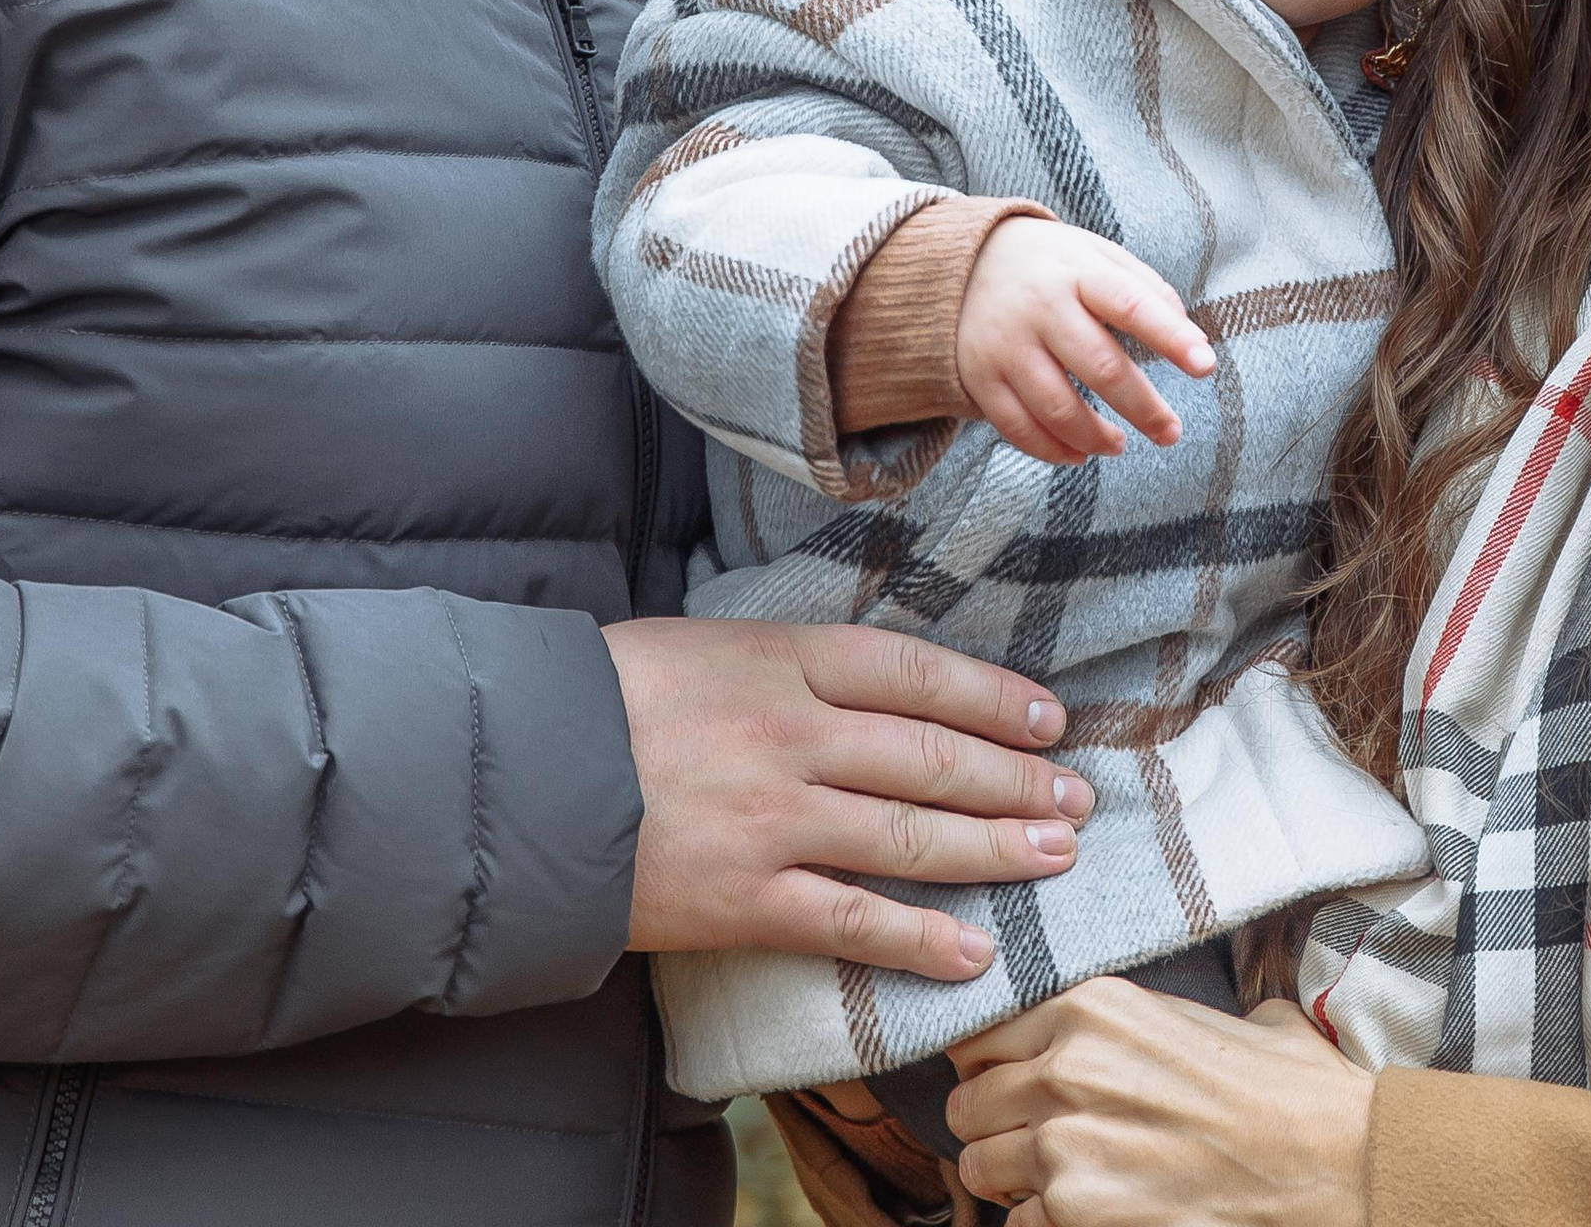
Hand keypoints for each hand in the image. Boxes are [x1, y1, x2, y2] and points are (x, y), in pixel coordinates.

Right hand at [603, 617, 1095, 977]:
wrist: (515, 770)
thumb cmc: (609, 694)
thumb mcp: (711, 643)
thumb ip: (794, 665)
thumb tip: (873, 682)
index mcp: (787, 658)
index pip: (919, 673)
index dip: (993, 696)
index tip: (1048, 719)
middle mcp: (795, 734)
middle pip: (933, 756)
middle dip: (1016, 779)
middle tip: (1076, 798)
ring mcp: (774, 820)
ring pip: (911, 836)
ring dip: (995, 849)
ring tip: (1055, 857)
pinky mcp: (744, 899)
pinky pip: (852, 921)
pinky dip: (921, 939)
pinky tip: (975, 948)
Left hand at [946, 977, 1372, 1226]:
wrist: (1336, 1163)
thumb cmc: (1283, 1092)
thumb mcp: (1208, 1018)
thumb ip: (1142, 1019)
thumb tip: (1124, 1030)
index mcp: (1092, 1005)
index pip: (981, 1031)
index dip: (994, 1064)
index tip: (1010, 1082)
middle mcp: (1065, 1066)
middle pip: (967, 1102)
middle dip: (996, 1126)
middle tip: (1040, 1141)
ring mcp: (1065, 1144)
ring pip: (977, 1167)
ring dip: (1012, 1181)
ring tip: (1065, 1182)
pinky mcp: (1078, 1213)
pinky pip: (1019, 1226)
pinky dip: (1045, 1225)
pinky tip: (1094, 1214)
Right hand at [956, 218, 1214, 463]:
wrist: (957, 264)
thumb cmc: (1050, 265)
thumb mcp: (1095, 256)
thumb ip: (1145, 289)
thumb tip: (1192, 338)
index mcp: (1076, 272)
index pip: (1130, 304)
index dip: (1170, 336)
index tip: (1205, 365)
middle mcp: (1040, 308)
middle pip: (1100, 367)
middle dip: (1143, 407)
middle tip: (1171, 432)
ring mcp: (1006, 345)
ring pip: (1058, 407)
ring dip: (1097, 437)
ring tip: (1121, 444)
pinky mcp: (979, 377)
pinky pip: (1017, 427)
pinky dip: (1052, 450)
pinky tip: (1079, 453)